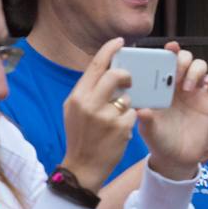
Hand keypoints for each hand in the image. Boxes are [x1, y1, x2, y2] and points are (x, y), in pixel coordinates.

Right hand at [58, 37, 137, 191]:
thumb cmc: (80, 136)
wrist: (82, 166)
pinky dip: (129, 120)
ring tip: (117, 117)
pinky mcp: (120, 127)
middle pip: (116, 75)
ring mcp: (105, 115)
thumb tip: (103, 70)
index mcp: (77, 95)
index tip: (121, 41)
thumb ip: (87, 90)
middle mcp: (90, 103)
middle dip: (127, 75)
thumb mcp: (74, 110)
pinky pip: (133, 114)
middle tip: (130, 80)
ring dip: (126, 104)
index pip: (96, 64)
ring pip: (127, 97)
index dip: (110, 49)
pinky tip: (120, 130)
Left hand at [139, 46, 207, 178]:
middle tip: (188, 80)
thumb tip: (141, 110)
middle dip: (193, 61)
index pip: (176, 60)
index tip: (171, 59)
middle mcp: (191, 87)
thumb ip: (146, 119)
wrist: (176, 160)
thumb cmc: (160, 141)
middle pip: (198, 62)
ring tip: (206, 84)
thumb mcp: (149, 130)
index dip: (176, 55)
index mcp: (172, 87)